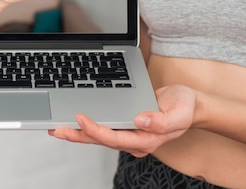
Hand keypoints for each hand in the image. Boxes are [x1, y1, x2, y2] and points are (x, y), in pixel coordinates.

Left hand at [49, 84, 197, 156]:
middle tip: (56, 129)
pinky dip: (88, 125)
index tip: (80, 118)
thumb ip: (162, 120)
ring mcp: (130, 134)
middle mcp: (135, 140)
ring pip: (99, 136)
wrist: (189, 104)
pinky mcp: (127, 125)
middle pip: (101, 141)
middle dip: (77, 135)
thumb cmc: (184, 107)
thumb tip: (140, 120)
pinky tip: (75, 121)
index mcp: (146, 139)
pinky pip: (104, 128)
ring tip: (57, 126)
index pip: (115, 138)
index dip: (96, 130)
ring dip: (78, 132)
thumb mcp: (180, 112)